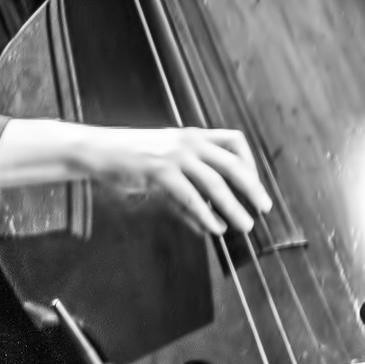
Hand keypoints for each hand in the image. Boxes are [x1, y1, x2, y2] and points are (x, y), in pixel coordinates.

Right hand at [84, 125, 270, 235]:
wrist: (100, 151)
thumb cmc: (132, 160)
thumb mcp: (166, 172)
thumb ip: (190, 196)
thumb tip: (211, 223)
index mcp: (193, 135)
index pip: (234, 141)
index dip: (250, 162)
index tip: (255, 183)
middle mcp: (189, 142)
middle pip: (233, 164)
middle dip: (252, 187)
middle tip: (264, 207)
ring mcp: (175, 155)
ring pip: (216, 183)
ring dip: (234, 206)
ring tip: (245, 224)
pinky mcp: (161, 171)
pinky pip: (191, 197)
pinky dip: (206, 215)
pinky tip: (214, 228)